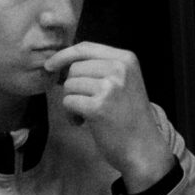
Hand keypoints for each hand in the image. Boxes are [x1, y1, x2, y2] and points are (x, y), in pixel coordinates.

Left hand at [47, 41, 175, 193]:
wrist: (143, 148)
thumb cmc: (129, 117)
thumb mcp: (124, 82)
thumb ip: (101, 67)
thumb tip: (61, 62)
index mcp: (126, 59)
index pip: (85, 47)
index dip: (63, 55)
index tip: (50, 65)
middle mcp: (119, 69)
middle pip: (75, 68)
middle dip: (72, 87)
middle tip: (86, 104)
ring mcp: (109, 87)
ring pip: (69, 85)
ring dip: (72, 102)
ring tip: (87, 115)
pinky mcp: (98, 107)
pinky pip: (68, 102)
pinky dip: (71, 115)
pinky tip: (84, 123)